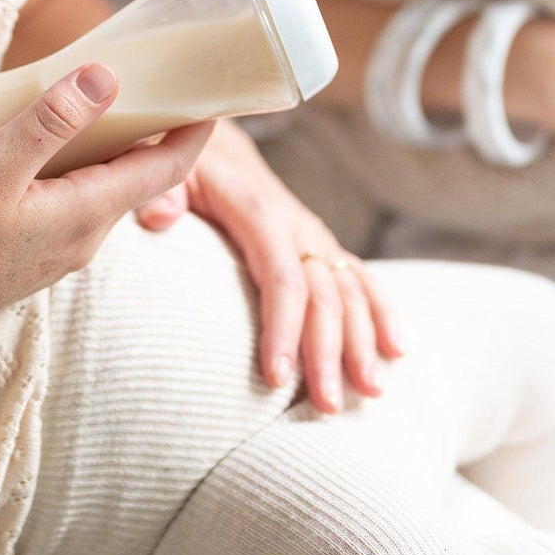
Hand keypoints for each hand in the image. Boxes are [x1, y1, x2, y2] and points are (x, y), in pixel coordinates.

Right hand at [0, 64, 211, 350]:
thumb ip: (50, 122)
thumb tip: (107, 77)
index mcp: (88, 213)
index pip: (167, 168)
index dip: (194, 127)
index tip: (209, 89)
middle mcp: (85, 237)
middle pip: (136, 174)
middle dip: (149, 127)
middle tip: (146, 77)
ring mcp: (59, 251)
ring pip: (100, 188)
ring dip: (105, 147)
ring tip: (88, 100)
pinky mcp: (32, 255)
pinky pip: (70, 202)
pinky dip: (73, 168)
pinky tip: (39, 149)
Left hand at [136, 122, 402, 411]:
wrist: (214, 148)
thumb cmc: (186, 171)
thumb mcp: (168, 174)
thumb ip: (163, 194)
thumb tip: (158, 218)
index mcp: (258, 212)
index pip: (280, 276)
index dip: (283, 327)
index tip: (276, 377)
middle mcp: (296, 226)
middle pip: (323, 295)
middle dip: (328, 352)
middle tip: (328, 406)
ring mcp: (315, 239)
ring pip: (349, 292)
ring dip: (363, 342)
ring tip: (370, 391)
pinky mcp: (323, 249)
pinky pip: (362, 280)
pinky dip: (383, 313)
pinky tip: (396, 351)